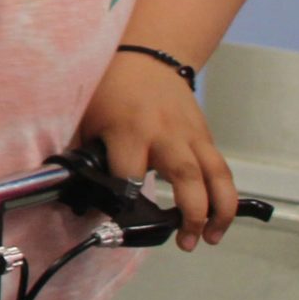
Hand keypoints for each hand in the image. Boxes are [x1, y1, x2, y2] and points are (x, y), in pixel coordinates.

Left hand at [76, 51, 238, 249]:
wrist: (146, 56)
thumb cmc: (109, 89)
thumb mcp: (88, 117)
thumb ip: (86, 153)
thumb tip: (74, 190)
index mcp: (128, 130)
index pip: (129, 174)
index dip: (124, 201)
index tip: (121, 223)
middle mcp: (165, 133)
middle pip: (187, 176)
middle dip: (191, 214)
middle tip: (186, 242)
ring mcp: (190, 135)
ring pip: (216, 175)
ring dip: (220, 211)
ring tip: (212, 238)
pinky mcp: (205, 136)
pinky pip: (220, 168)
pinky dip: (224, 195)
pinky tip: (219, 217)